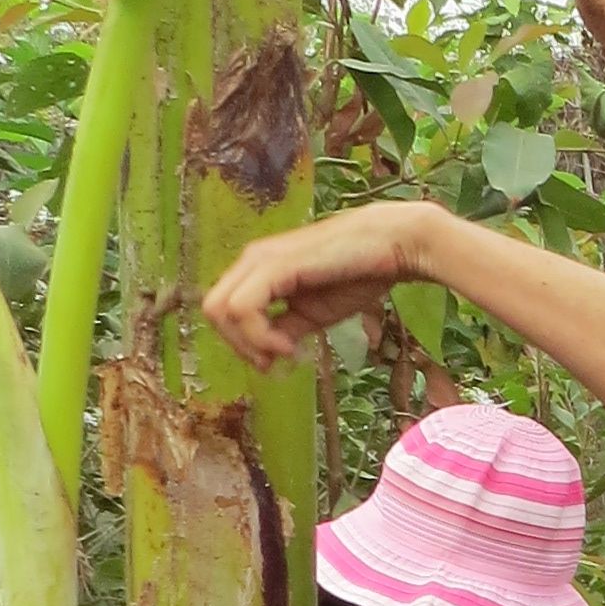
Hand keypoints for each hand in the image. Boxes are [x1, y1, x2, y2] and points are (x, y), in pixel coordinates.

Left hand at [204, 201, 442, 370]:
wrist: (392, 246)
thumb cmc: (358, 274)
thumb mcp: (314, 314)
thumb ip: (286, 328)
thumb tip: (268, 356)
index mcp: (260, 270)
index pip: (224, 310)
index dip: (242, 342)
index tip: (277, 359)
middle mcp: (253, 261)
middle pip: (212, 310)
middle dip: (239, 345)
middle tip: (276, 360)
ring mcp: (261, 260)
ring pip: (220, 309)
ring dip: (248, 343)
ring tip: (286, 351)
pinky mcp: (274, 265)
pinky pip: (243, 308)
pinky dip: (260, 336)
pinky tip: (289, 345)